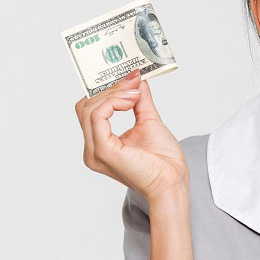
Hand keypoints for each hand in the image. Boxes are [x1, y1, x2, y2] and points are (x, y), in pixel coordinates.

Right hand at [75, 68, 186, 200]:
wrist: (172, 181)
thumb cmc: (162, 161)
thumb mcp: (148, 121)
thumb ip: (139, 100)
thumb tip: (135, 78)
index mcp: (100, 145)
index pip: (90, 110)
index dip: (105, 91)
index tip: (129, 77)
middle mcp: (92, 150)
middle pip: (86, 107)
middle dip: (109, 89)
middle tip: (132, 81)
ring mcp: (95, 152)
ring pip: (90, 108)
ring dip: (114, 94)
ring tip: (135, 92)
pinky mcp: (103, 151)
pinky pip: (98, 116)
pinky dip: (113, 102)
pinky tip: (131, 100)